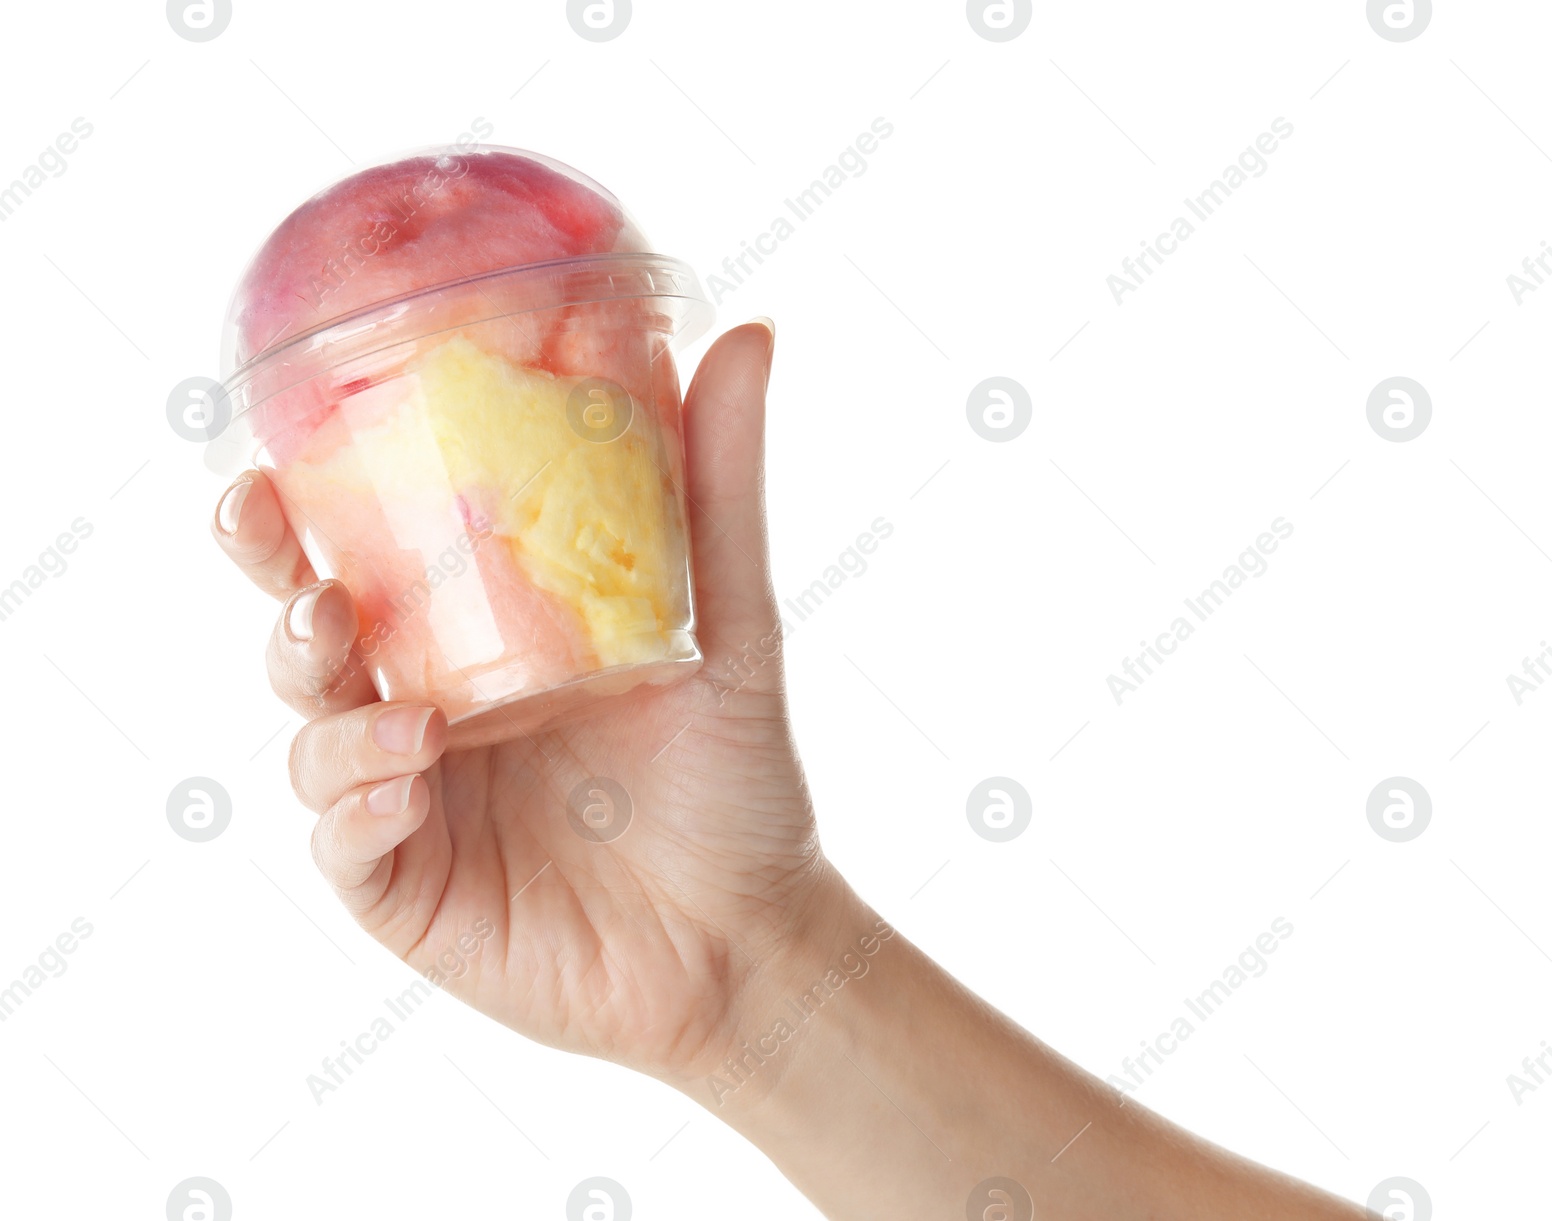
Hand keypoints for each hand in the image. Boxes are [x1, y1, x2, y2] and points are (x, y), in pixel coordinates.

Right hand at [213, 319, 836, 1081]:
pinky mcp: (405, 884)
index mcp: (482, 639)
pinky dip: (354, 797)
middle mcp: (428, 706)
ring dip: (317, 685)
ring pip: (312, 727)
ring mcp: (409, 798)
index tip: (284, 434)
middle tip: (262, 517)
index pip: (375, 553)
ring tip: (354, 654)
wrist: (750, 937)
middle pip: (310, 629)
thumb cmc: (734, 780)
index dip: (313, 496)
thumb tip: (752, 329)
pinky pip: (344, 837)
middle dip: (271, 572)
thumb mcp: (732, 626)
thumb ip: (722, 488)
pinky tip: (402, 773)